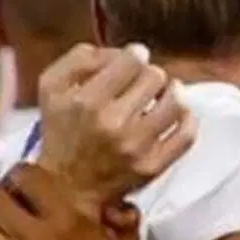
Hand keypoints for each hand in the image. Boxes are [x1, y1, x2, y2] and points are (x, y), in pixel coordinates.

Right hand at [35, 44, 196, 206]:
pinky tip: (177, 114)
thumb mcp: (51, 88)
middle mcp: (113, 123)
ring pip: (176, 102)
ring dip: (171, 93)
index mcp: (87, 101)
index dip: (134, 55)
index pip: (130, 60)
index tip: (132, 62)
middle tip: (141, 84)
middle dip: (149, 75)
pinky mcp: (153, 166)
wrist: (68, 188)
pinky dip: (187, 119)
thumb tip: (118, 52)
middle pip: (155, 77)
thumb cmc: (61, 132)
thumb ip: (80, 59)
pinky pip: (186, 135)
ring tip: (161, 96)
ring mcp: (137, 147)